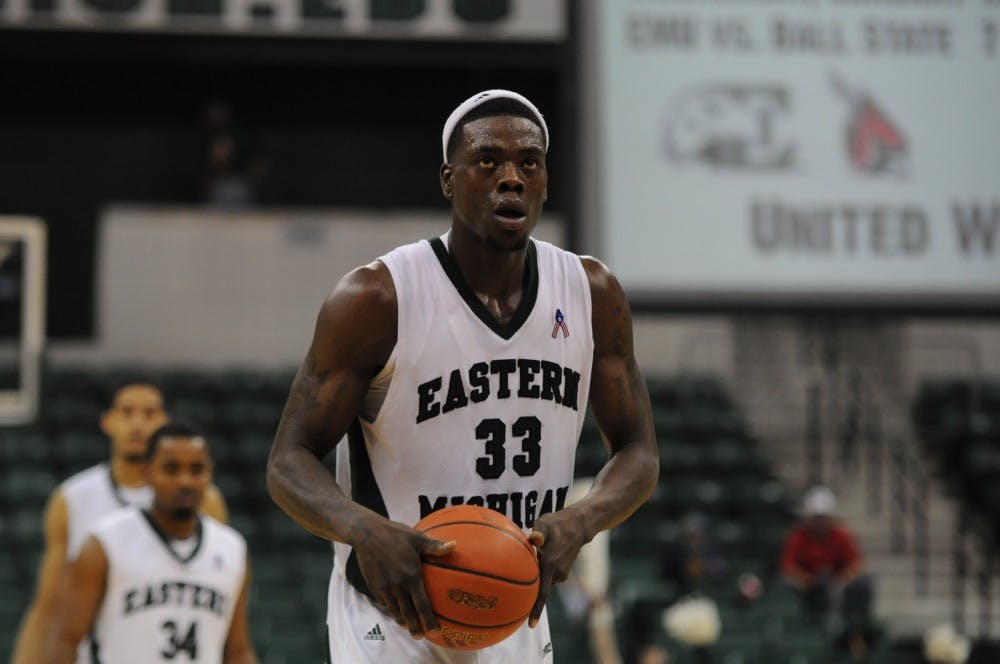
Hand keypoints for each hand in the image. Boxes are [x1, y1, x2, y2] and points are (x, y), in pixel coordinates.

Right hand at [352, 515, 455, 638]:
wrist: (367, 534)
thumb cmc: (395, 534)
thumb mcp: (417, 538)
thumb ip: (435, 546)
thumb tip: (454, 545)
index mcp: (412, 576)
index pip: (422, 605)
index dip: (429, 620)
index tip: (435, 631)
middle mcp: (398, 586)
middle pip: (408, 614)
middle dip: (415, 628)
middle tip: (421, 636)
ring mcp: (385, 587)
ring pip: (395, 610)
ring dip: (402, 620)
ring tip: (409, 627)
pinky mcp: (375, 586)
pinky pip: (384, 602)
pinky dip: (391, 609)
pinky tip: (396, 611)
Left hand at [527, 509, 586, 627]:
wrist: (579, 525)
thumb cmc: (558, 523)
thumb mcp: (545, 523)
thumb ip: (539, 532)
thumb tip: (534, 539)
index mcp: (551, 564)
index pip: (543, 592)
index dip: (536, 609)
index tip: (530, 624)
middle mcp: (557, 572)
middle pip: (541, 592)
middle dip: (531, 602)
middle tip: (515, 612)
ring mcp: (561, 573)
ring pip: (544, 583)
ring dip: (535, 585)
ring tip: (519, 587)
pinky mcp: (562, 571)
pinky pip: (548, 578)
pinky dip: (540, 577)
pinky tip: (532, 569)